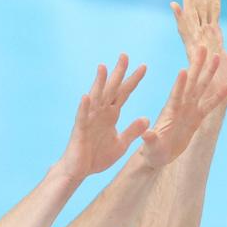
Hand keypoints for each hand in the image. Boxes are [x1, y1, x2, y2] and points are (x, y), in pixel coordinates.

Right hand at [60, 55, 148, 176]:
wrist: (79, 171)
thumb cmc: (97, 156)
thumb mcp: (121, 143)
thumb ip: (133, 131)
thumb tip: (146, 118)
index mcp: (111, 115)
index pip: (124, 93)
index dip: (133, 80)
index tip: (144, 66)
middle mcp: (100, 113)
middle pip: (111, 89)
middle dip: (118, 73)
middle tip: (125, 55)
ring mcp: (89, 119)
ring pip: (95, 98)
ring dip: (99, 83)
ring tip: (104, 67)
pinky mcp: (80, 130)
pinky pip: (82, 116)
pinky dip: (84, 107)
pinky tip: (86, 96)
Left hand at [135, 55, 226, 167]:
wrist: (159, 155)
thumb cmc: (152, 151)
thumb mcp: (151, 146)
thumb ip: (150, 139)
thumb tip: (146, 133)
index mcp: (169, 111)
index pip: (176, 95)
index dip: (180, 84)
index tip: (184, 70)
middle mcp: (180, 106)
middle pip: (190, 83)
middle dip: (197, 66)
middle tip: (203, 48)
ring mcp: (189, 110)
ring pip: (201, 88)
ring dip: (208, 73)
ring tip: (217, 57)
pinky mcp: (196, 118)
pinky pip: (209, 105)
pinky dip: (218, 97)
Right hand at [172, 0, 226, 106]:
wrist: (213, 107)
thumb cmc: (226, 90)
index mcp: (212, 38)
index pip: (214, 7)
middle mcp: (201, 38)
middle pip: (199, 4)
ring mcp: (195, 46)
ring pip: (190, 14)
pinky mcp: (191, 56)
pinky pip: (185, 37)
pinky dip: (180, 21)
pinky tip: (175, 5)